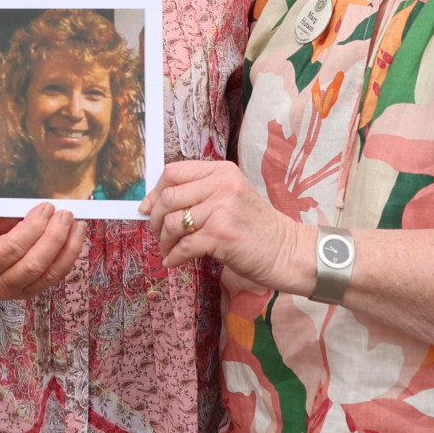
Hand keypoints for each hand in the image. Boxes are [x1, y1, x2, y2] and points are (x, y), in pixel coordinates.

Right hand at [0, 203, 85, 300]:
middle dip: (54, 236)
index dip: (33, 227)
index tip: (46, 207)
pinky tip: (75, 239)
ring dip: (68, 247)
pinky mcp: (29, 293)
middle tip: (65, 215)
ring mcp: (14, 292)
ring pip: (48, 273)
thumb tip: (38, 207)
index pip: (12, 247)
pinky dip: (68, 258)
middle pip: (33, 263)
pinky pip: (54, 277)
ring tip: (77, 225)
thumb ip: (4, 216)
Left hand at [141, 160, 311, 289]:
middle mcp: (222, 185)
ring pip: (173, 222)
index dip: (154, 192)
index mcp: (222, 171)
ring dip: (164, 240)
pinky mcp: (221, 235)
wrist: (286, 251)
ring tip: (169, 249)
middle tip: (158, 234)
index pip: (173, 172)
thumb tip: (155, 204)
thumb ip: (201, 193)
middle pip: (168, 196)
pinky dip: (174, 256)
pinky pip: (184, 246)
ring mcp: (222, 209)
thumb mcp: (231, 196)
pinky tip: (174, 262)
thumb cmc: (255, 227)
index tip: (147, 208)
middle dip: (155, 219)